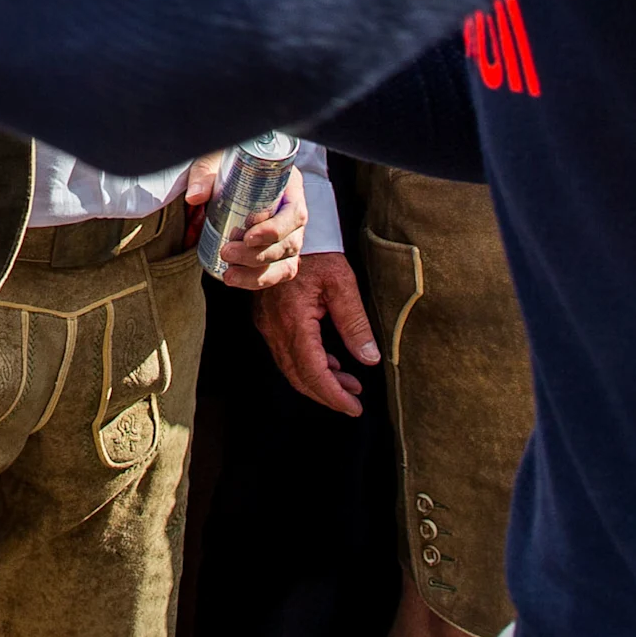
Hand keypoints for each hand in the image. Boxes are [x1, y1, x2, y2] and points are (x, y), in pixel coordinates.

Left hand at [189, 166, 303, 289]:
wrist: (229, 174)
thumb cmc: (229, 165)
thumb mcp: (216, 162)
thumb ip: (204, 176)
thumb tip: (194, 197)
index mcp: (289, 188)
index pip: (295, 214)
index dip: (276, 230)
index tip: (248, 237)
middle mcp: (293, 214)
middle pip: (290, 243)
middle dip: (259, 255)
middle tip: (227, 252)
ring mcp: (289, 235)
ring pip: (286, 263)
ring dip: (258, 273)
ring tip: (230, 274)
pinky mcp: (278, 252)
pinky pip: (278, 272)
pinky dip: (259, 280)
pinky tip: (236, 279)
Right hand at [254, 252, 376, 414]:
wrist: (284, 229)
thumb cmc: (317, 251)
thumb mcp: (343, 284)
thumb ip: (355, 324)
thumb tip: (369, 359)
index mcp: (294, 320)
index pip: (313, 371)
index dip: (334, 395)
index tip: (354, 408)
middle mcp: (274, 326)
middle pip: (298, 376)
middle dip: (327, 393)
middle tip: (354, 401)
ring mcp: (267, 324)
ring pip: (290, 367)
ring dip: (318, 380)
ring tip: (348, 382)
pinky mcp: (266, 319)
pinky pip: (284, 353)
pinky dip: (306, 364)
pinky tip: (328, 362)